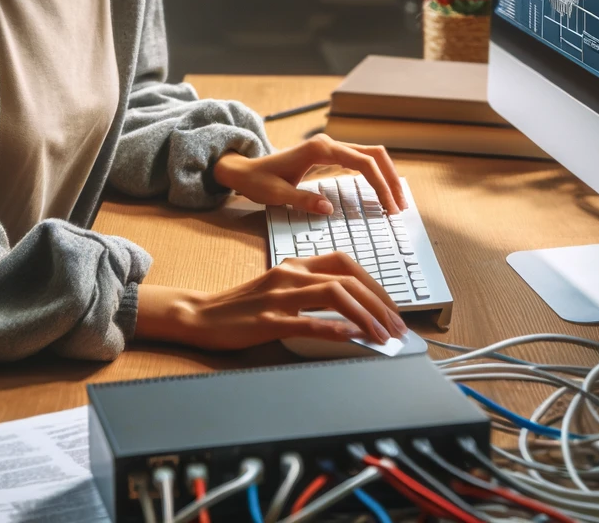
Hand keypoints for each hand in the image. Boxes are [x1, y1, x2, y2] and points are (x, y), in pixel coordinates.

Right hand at [135, 253, 407, 349]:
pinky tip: (351, 336)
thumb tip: (352, 309)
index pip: (346, 263)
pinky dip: (332, 327)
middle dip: (380, 304)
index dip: (375, 284)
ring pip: (334, 295)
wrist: (200, 314)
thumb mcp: (280, 288)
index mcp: (295, 264)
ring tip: (383, 336)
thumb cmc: (243, 305)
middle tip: (398, 328)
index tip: (392, 307)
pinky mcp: (267, 320)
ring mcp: (279, 296)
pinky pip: (306, 321)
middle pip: (348, 279)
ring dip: (366, 316)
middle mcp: (290, 274)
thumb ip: (312, 290)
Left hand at [214, 134, 407, 215]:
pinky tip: (381, 191)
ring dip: (386, 176)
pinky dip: (375, 174)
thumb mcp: (277, 195)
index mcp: (319, 150)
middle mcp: (328, 144)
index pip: (362, 163)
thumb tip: (329, 209)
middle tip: (401, 206)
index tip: (390, 207)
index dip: (380, 184)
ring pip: (370, 155)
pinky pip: (360, 160)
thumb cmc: (258, 181)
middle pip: (373, 154)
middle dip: (391, 179)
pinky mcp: (329, 154)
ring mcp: (330, 147)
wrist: (245, 169)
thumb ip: (302, 200)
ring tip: (396, 201)